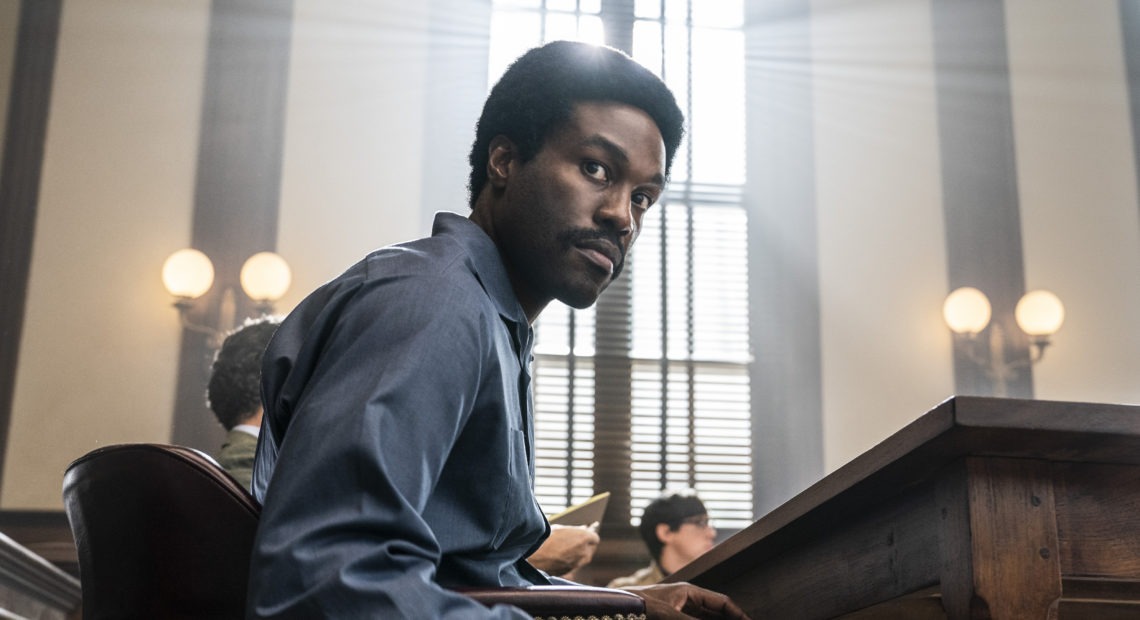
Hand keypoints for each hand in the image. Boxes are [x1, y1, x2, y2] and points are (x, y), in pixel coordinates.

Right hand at [527, 523, 600, 577]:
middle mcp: (584, 552)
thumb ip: (574, 531)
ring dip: (577, 555)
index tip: (583, 535)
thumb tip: (582, 531)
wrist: (533, 555)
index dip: (588, 536)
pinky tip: (558, 557)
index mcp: (584, 538)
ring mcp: (577, 564)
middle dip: (584, 546)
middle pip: (590, 549)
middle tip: (573, 542)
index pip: (594, 538)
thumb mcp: (561, 528)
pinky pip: (573, 566)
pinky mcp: (569, 572)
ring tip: (563, 550)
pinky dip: (569, 562)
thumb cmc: (545, 538)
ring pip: (582, 559)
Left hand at [624, 582, 750, 619]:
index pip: (722, 602)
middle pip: (715, 613)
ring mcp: (678, 610)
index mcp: (690, 592)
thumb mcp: (669, 616)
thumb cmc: (638, 606)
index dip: (738, 614)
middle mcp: (686, 600)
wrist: (613, 608)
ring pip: (704, 619)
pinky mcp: (670, 618)